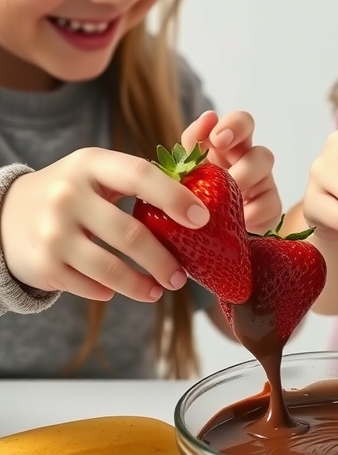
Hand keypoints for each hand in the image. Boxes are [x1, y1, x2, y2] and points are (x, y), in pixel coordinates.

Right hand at [0, 148, 211, 301]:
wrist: (6, 214)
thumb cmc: (71, 192)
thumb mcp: (96, 172)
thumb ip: (138, 179)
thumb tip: (196, 199)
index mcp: (90, 164)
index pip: (141, 175)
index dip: (175, 197)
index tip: (201, 218)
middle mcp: (69, 195)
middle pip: (131, 234)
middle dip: (163, 260)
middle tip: (182, 276)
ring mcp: (54, 231)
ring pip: (111, 269)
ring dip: (142, 285)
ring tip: (159, 290)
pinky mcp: (45, 264)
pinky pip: (91, 286)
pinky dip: (110, 291)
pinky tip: (119, 289)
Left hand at [181, 110, 280, 233]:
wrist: (209, 241)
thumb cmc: (197, 205)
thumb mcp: (186, 179)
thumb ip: (188, 154)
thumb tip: (204, 123)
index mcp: (225, 148)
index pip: (235, 122)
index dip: (230, 124)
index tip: (215, 138)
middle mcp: (245, 157)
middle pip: (249, 126)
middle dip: (236, 131)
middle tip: (220, 145)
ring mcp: (262, 180)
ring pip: (263, 158)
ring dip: (241, 175)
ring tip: (223, 196)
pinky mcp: (272, 207)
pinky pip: (270, 203)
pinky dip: (252, 212)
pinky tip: (239, 222)